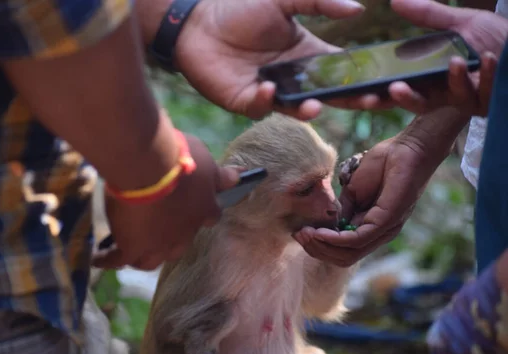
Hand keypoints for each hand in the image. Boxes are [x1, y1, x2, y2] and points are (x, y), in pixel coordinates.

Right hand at [93, 134, 239, 270]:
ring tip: (132, 251)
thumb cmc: (181, 159)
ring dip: (144, 256)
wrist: (150, 166)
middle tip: (157, 232)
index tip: (194, 209)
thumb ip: (219, 174)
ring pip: (151, 261)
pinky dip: (110, 259)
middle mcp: (184, 234)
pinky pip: (119, 259)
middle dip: (170, 241)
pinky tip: (101, 258)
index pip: (209, 218)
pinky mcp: (132, 247)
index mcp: (204, 211)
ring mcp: (158, 244)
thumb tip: (241, 176)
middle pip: (179, 246)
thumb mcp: (206, 161)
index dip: (201, 214)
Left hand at [173, 0, 365, 119]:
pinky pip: (261, 107)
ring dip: (309, 109)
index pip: (343, 71)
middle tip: (370, 100)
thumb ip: (319, 2)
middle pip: (329, 95)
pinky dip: (266, 100)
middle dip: (351, 100)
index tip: (389, 80)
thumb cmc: (241, 8)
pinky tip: (267, 88)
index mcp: (308, 55)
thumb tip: (358, 7)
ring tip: (317, 104)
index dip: (365, 77)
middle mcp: (294, 79)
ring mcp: (272, 93)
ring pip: (297, 109)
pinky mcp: (246, 102)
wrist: (198, 21)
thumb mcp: (284, 0)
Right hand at [293, 135, 438, 266]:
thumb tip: (326, 224)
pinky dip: (336, 239)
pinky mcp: (387, 221)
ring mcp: (385, 229)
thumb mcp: (354, 191)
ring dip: (323, 247)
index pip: (342, 251)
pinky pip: (358, 240)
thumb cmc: (384, 164)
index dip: (319, 246)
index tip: (300, 234)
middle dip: (317, 250)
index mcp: (371, 227)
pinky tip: (321, 232)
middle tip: (299, 236)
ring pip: (349, 254)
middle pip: (344, 258)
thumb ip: (342, 209)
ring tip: (306, 234)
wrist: (408, 147)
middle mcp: (379, 234)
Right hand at [329, 0, 507, 115]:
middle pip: (421, 104)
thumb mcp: (461, 24)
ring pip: (453, 99)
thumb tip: (395, 1)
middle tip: (394, 88)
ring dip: (454, 81)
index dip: (385, 95)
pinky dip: (486, 76)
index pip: (405, 90)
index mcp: (436, 79)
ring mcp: (471, 99)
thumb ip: (428, 16)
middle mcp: (449, 93)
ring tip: (456, 62)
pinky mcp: (492, 102)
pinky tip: (488, 60)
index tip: (369, 94)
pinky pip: (486, 94)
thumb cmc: (499, 37)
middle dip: (407, 98)